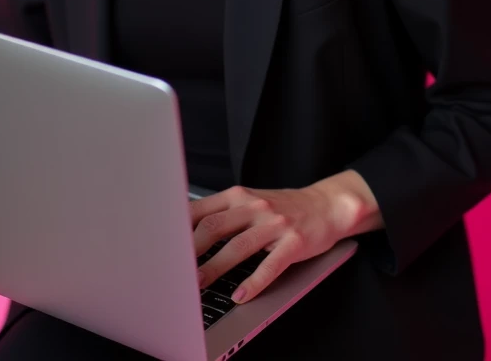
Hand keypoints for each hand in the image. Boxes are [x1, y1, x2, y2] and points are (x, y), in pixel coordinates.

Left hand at [190, 177, 367, 304]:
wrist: (326, 205)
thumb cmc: (283, 207)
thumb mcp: (251, 201)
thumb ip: (222, 212)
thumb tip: (184, 229)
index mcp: (240, 196)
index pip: (202, 209)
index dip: (180, 229)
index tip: (164, 246)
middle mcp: (255, 206)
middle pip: (215, 226)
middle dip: (192, 250)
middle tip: (175, 270)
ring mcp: (275, 224)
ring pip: (239, 246)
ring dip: (215, 267)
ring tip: (199, 284)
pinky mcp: (293, 243)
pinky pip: (270, 265)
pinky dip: (253, 282)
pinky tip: (241, 295)